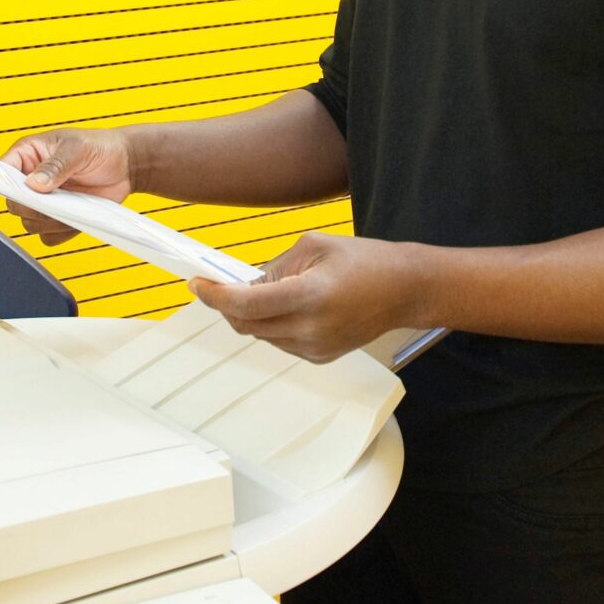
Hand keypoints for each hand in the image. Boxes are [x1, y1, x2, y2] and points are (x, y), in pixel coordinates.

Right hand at [0, 129, 135, 245]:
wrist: (125, 165)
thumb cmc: (100, 147)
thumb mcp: (77, 149)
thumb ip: (55, 165)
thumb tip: (34, 183)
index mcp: (27, 155)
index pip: (1, 171)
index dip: (4, 182)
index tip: (18, 191)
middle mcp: (31, 181)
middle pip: (14, 204)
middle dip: (33, 206)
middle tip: (53, 200)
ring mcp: (44, 202)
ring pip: (30, 223)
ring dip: (50, 220)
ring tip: (73, 205)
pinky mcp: (58, 220)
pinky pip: (49, 236)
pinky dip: (62, 232)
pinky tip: (78, 217)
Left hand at [192, 232, 431, 363]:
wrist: (405, 290)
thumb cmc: (367, 262)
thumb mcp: (314, 246)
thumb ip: (275, 266)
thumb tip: (244, 282)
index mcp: (310, 295)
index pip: (246, 303)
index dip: (215, 296)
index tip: (198, 284)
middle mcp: (310, 328)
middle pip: (246, 323)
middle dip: (227, 304)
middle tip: (218, 283)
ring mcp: (315, 347)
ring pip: (259, 334)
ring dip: (249, 314)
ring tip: (266, 289)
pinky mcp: (319, 357)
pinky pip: (279, 341)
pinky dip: (270, 323)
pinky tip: (287, 305)